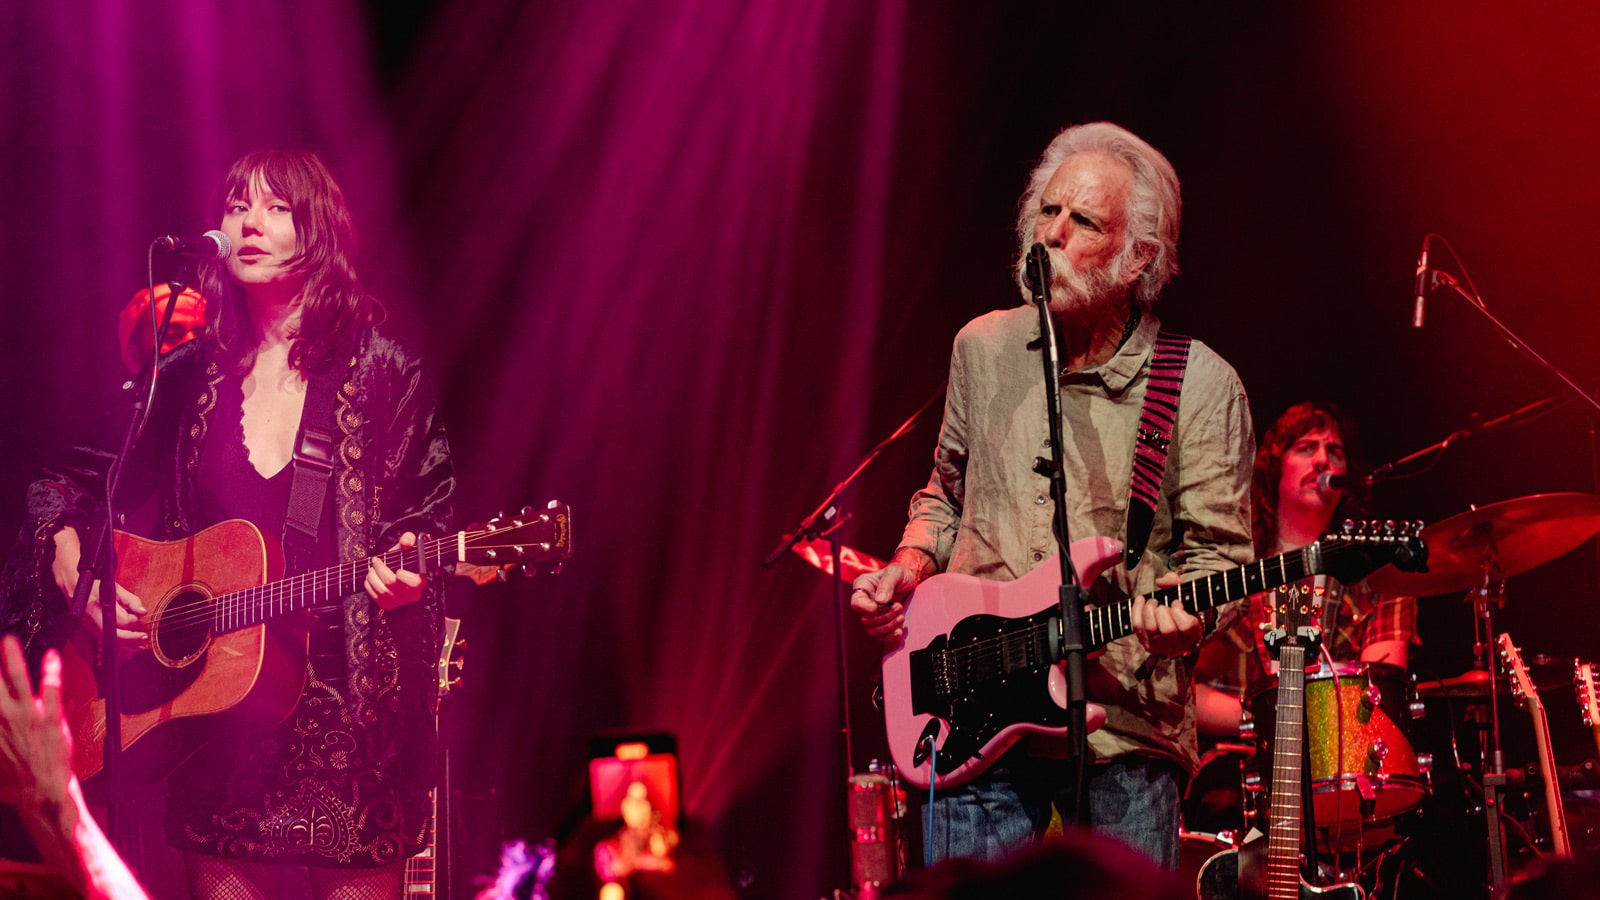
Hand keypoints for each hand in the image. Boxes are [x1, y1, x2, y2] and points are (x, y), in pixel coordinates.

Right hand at [0, 635, 72, 810]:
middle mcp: (2, 717)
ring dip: (11, 657)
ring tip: (8, 640)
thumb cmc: (13, 782)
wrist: (41, 793)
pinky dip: (52, 670)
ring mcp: (26, 715)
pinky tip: (53, 656)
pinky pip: (51, 688)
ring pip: (16, 678)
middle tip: (1, 643)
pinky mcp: (50, 717)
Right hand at [54, 528, 149, 652]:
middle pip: (115, 636)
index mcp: (99, 605)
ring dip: (125, 643)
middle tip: (144, 638)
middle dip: (131, 638)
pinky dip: (116, 642)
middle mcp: (92, 617)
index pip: (121, 620)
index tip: (137, 615)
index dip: (132, 619)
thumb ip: (130, 600)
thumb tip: (142, 612)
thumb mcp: (114, 588)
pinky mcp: (87, 629)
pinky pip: (103, 640)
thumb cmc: (94, 583)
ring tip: (139, 644)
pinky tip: (127, 644)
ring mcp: (88, 625)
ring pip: (109, 641)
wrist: (70, 582)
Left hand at [366, 532, 426, 610]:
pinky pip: (376, 598)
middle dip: (381, 571)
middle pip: (393, 585)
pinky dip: (370, 587)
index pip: (415, 583)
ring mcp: (400, 601)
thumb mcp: (406, 546)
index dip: (405, 577)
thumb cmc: (402, 558)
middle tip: (375, 562)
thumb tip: (406, 542)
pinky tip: (370, 578)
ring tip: (371, 569)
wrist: (395, 568)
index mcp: (420, 580)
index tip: (398, 570)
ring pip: (383, 592)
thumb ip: (408, 539)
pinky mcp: (389, 605)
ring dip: (373, 578)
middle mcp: (412, 594)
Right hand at [849, 549, 932, 644]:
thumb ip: (887, 584)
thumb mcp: (895, 573)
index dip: (866, 608)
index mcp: (862, 587)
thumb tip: (880, 601)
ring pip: (871, 630)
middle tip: (898, 606)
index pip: (856, 603)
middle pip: (864, 620)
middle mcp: (863, 602)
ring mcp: (870, 614)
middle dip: (884, 616)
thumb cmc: (900, 573)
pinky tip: (899, 630)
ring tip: (901, 616)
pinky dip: (890, 636)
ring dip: (888, 626)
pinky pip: (879, 637)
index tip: (882, 605)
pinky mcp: (879, 624)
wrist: (909, 581)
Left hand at [1128, 571, 1202, 658]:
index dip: (1178, 612)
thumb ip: (1177, 583)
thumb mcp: (1186, 594)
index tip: (1176, 603)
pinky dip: (1137, 610)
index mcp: (1194, 634)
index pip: (1186, 626)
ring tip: (1153, 602)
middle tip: (1162, 604)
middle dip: (1162, 611)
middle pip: (1167, 630)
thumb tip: (1160, 582)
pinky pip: (1138, 627)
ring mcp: (1162, 647)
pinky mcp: (1148, 644)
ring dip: (1149, 610)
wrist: (1177, 628)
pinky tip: (1141, 600)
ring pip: (1151, 629)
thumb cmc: (1184, 608)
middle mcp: (1179, 644)